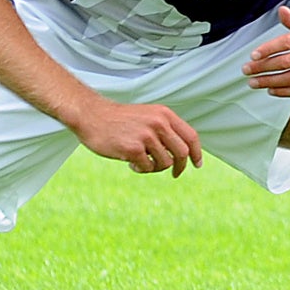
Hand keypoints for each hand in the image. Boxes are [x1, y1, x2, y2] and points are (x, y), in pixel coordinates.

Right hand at [72, 97, 202, 175]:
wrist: (92, 116)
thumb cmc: (120, 119)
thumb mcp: (148, 116)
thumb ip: (165, 129)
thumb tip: (182, 153)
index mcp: (164, 114)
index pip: (191, 136)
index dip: (197, 153)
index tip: (197, 164)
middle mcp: (159, 123)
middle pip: (182, 153)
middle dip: (180, 167)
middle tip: (175, 174)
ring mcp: (146, 136)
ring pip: (165, 163)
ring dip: (154, 167)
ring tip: (141, 161)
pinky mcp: (133, 149)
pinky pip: (147, 168)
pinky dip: (141, 169)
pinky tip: (129, 162)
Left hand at [242, 6, 289, 96]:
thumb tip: (281, 10)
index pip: (286, 42)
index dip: (268, 49)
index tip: (252, 56)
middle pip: (286, 61)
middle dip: (263, 67)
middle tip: (246, 71)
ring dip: (270, 81)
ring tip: (254, 83)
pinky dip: (286, 92)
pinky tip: (271, 90)